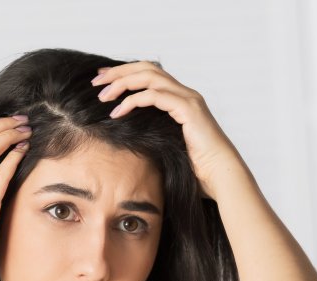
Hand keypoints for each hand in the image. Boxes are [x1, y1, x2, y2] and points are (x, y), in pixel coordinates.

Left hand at [91, 61, 244, 198]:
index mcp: (180, 99)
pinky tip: (117, 112)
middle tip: (95, 81)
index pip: (149, 74)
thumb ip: (149, 134)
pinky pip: (155, 95)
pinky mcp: (188, 109)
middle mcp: (185, 94)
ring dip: (122, 83)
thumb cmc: (194, 168)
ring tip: (102, 96)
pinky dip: (133, 100)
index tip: (102, 80)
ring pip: (150, 76)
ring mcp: (188, 99)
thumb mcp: (164, 145)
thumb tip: (122, 136)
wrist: (220, 176)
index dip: (124, 73)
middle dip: (119, 72)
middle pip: (147, 68)